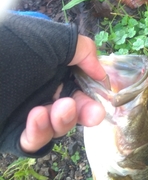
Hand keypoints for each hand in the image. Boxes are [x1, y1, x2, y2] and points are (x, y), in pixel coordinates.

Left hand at [20, 35, 105, 153]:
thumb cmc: (12, 44)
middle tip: (94, 113)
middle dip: (85, 112)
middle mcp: (39, 92)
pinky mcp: (9, 134)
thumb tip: (101, 73)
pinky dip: (38, 133)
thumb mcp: (53, 37)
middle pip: (72, 111)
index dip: (94, 94)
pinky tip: (37, 117)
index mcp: (50, 70)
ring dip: (63, 121)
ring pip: (55, 128)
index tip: (105, 98)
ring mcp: (23, 114)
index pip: (80, 87)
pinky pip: (30, 142)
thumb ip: (83, 50)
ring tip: (59, 108)